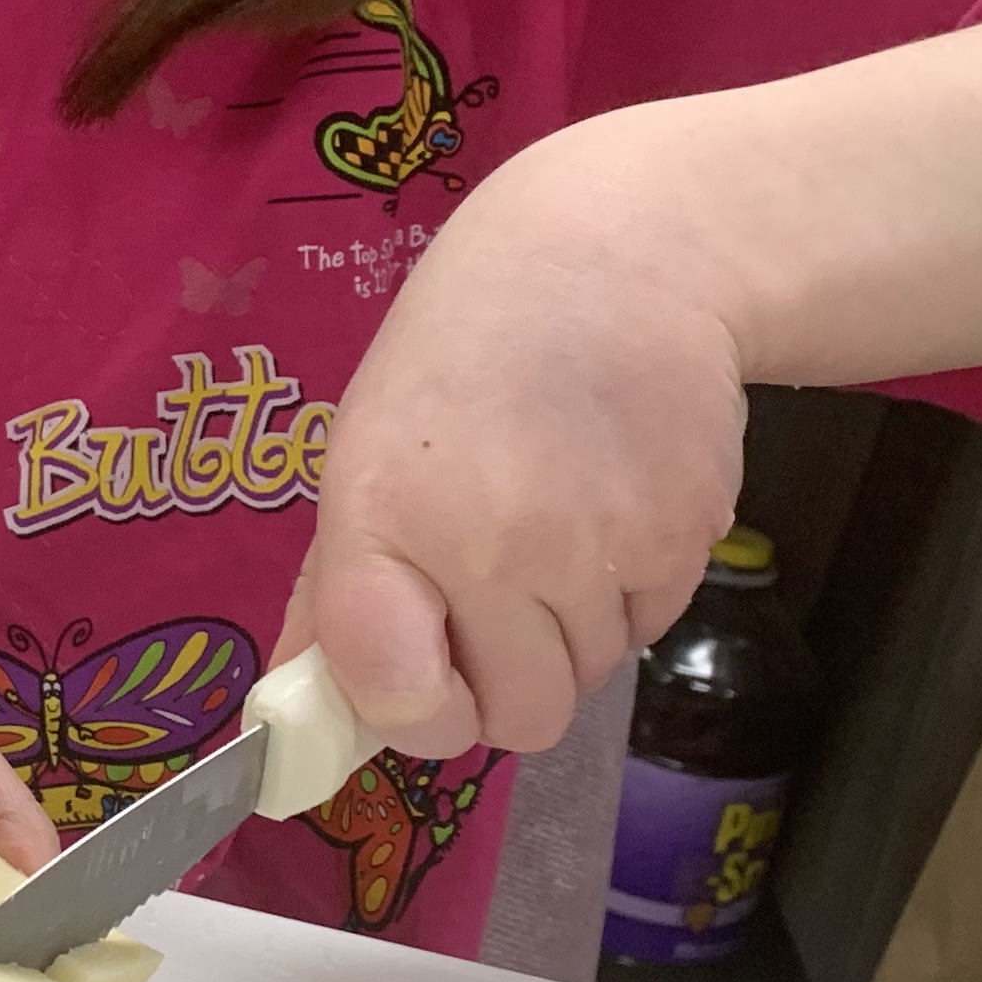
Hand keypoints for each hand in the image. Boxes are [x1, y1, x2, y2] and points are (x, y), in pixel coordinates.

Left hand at [294, 133, 745, 761]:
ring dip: (569, 633)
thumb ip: (334, 598)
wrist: (610, 261)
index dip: (414, 713)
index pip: (400, 701)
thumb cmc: (457, 362)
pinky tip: (607, 504)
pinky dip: (628, 593)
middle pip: (520, 719)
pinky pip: (650, 627)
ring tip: (552, 525)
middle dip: (505, 684)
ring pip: (591, 678)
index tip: (419, 676)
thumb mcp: (363, 457)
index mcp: (385, 523)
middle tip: (493, 601)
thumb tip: (294, 720)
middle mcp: (493, 547)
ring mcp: (600, 547)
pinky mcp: (687, 538)